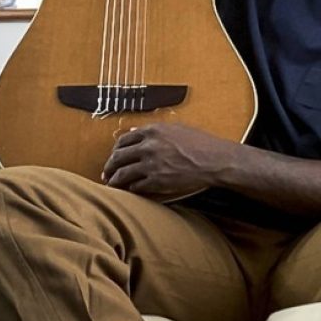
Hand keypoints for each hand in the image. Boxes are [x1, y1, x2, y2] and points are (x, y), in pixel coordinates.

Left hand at [102, 122, 235, 197]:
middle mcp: (148, 146)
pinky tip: (130, 192)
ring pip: (122, 174)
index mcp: (152, 131)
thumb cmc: (200, 143)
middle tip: (106, 174)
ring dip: (115, 181)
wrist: (214, 160)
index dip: (115, 150)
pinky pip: (135, 187)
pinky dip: (130, 190)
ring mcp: (151, 164)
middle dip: (109, 167)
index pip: (122, 140)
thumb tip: (134, 132)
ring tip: (113, 186)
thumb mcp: (177, 128)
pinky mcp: (156, 181)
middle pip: (117, 157)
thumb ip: (154, 130)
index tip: (114, 157)